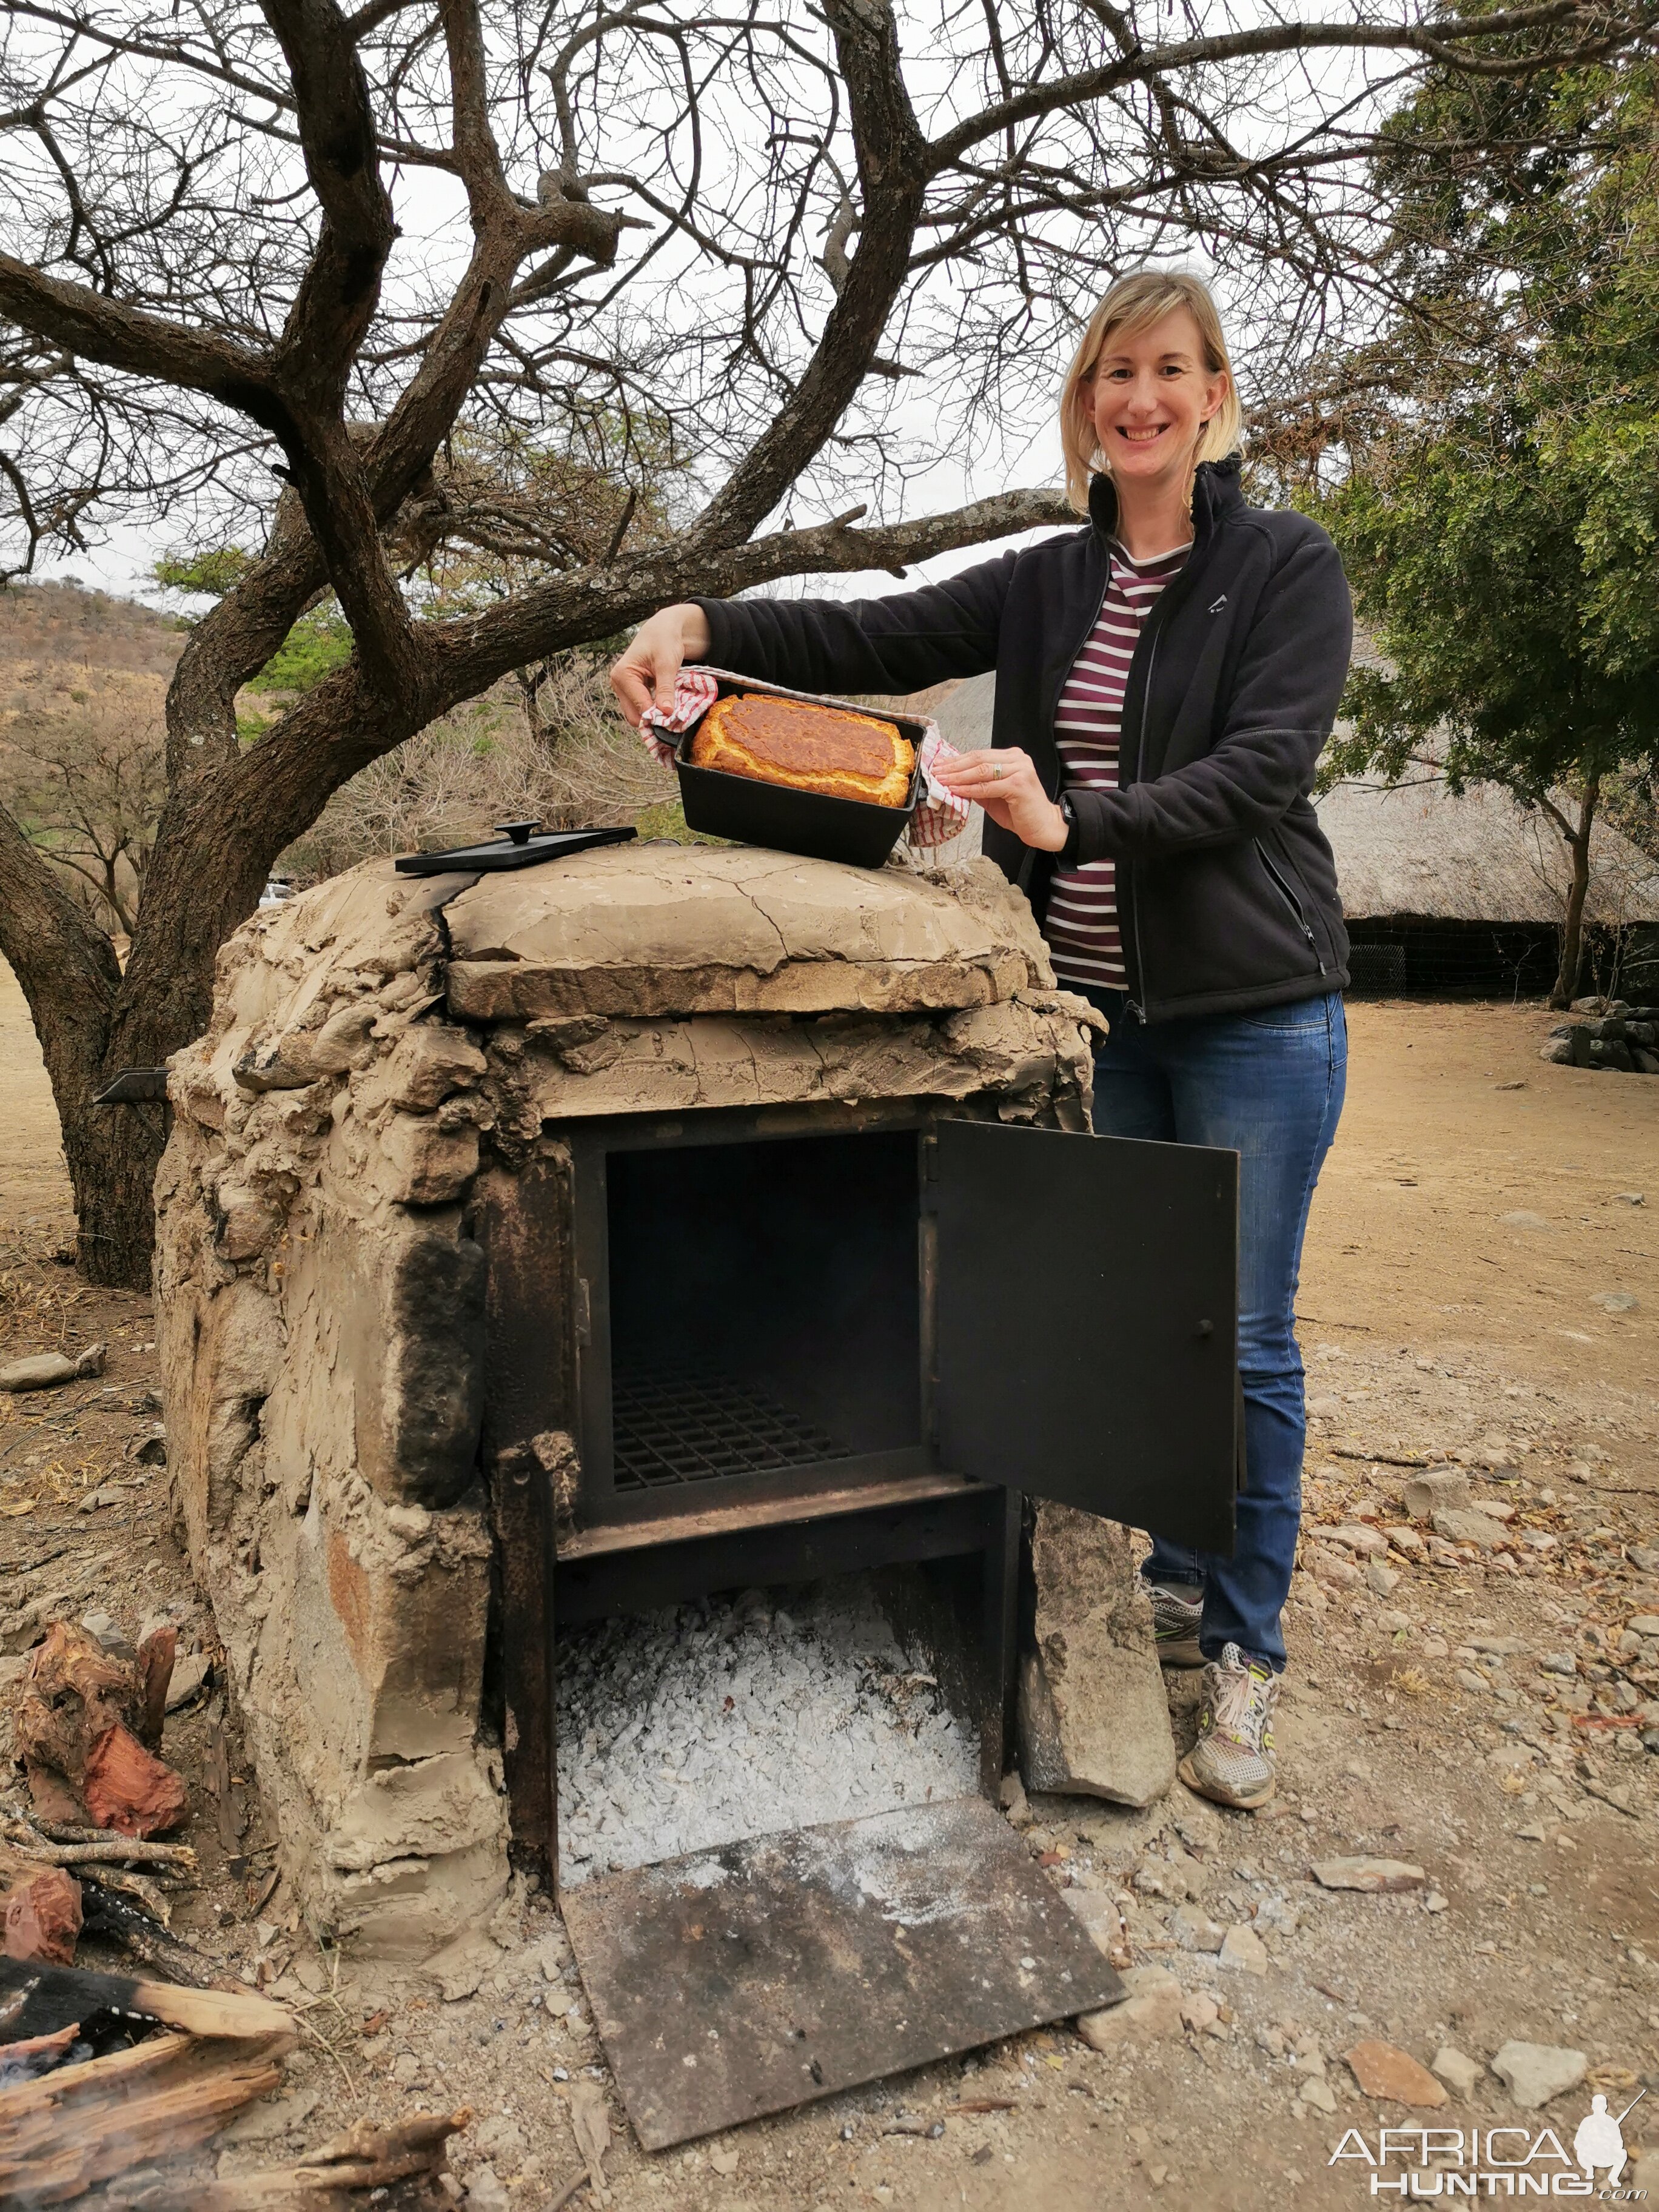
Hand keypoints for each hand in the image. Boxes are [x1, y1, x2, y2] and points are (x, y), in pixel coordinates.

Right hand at [608, 603, 711, 726]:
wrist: (663, 629)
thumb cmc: (664, 641)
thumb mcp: (667, 664)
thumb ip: (665, 689)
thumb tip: (666, 713)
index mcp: (622, 675)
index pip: (639, 706)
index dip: (657, 716)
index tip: (675, 721)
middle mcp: (618, 683)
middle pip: (633, 715)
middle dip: (652, 719)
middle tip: (674, 719)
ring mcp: (623, 688)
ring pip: (637, 714)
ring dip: (653, 715)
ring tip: (671, 710)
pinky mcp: (631, 691)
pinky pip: (641, 707)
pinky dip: (653, 710)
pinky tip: (665, 705)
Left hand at [930, 746, 1068, 851]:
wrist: (1043, 826)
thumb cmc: (1020, 812)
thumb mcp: (993, 795)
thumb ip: (977, 785)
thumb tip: (952, 781)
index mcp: (1012, 757)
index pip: (979, 755)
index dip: (957, 760)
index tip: (939, 765)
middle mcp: (1018, 759)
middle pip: (978, 759)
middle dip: (954, 766)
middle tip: (936, 771)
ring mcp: (1020, 770)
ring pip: (982, 770)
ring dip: (958, 776)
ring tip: (941, 780)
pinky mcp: (1019, 785)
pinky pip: (987, 786)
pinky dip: (970, 789)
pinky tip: (956, 790)